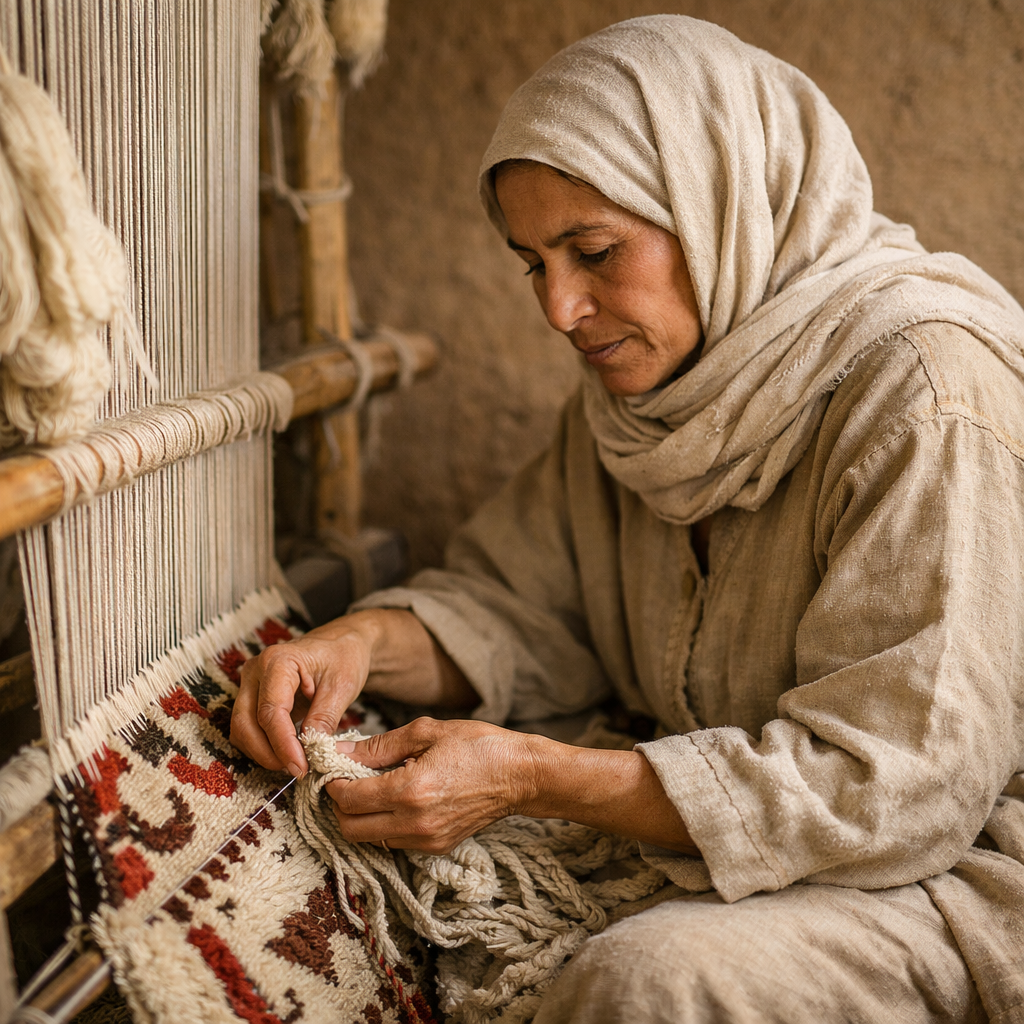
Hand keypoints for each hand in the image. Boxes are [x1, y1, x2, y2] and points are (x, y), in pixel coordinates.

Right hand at [230, 608, 478, 777]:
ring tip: (295, 764)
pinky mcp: (252, 697)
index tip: (301, 767)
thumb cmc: (343, 657)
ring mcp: (249, 684)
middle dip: (269, 754)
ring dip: (263, 753)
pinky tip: (287, 754)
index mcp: (277, 661)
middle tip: (299, 770)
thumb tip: (310, 751)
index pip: (271, 712)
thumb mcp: (342, 686)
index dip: (283, 745)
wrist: (340, 644)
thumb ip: (324, 717)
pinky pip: (247, 728)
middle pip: (246, 724)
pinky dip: (262, 746)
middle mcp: (255, 671)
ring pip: (242, 730)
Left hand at [329, 719, 699, 855]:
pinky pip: (391, 842)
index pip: (347, 798)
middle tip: (348, 779)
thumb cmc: (478, 745)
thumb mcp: (427, 732)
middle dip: (340, 804)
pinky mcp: (435, 847)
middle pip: (349, 828)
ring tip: (371, 788)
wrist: (520, 776)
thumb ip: (379, 746)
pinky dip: (381, 825)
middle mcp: (414, 822)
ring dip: (359, 817)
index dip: (332, 782)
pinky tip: (393, 800)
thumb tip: (340, 751)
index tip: (334, 766)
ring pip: (367, 839)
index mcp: (410, 789)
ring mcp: (425, 840)